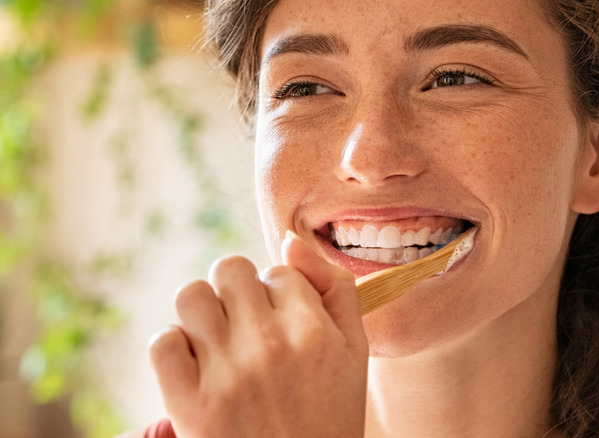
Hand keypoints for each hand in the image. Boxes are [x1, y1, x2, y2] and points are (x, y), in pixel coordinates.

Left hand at [149, 231, 367, 437]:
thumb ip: (335, 288)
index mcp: (314, 330)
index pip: (278, 271)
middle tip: (246, 329)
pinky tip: (196, 368)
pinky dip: (174, 349)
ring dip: (201, 313)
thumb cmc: (330, 416)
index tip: (282, 326)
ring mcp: (226, 373)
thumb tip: (290, 238)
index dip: (277, 295)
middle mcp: (270, 344)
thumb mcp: (355, 353)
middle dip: (237, 293)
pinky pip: (162, 341)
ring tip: (217, 342)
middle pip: (230, 269)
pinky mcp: (188, 403)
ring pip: (190, 295)